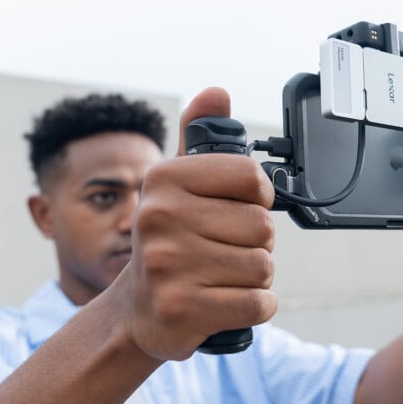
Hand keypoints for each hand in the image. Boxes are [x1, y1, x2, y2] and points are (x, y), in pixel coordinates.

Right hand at [124, 87, 276, 360]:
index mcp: (164, 179)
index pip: (251, 177)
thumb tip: (217, 93)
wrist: (139, 310)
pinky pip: (258, 302)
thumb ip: (200, 138)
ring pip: (263, 266)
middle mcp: (160, 218)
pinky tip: (225, 301)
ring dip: (253, 275)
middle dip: (254, 243)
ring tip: (220, 275)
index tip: (241, 206)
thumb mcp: (177, 186)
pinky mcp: (182, 309)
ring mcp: (168, 266)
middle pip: (262, 226)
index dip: (258, 196)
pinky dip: (255, 305)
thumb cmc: (171, 241)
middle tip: (222, 249)